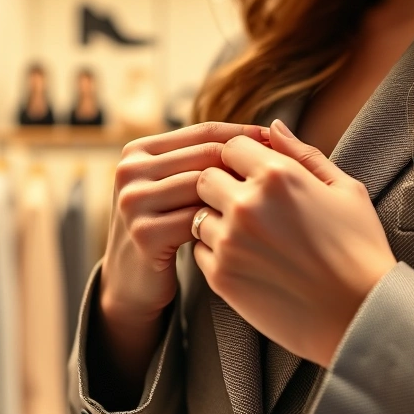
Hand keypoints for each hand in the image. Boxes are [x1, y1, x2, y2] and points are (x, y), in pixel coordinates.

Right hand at [101, 122, 268, 324]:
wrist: (132, 285)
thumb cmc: (167, 230)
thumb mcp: (175, 187)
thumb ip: (206, 158)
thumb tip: (274, 128)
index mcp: (137, 150)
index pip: (204, 132)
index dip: (246, 136)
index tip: (279, 146)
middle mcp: (129, 170)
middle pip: (206, 156)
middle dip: (247, 166)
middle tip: (284, 178)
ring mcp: (134, 202)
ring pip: (205, 185)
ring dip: (239, 195)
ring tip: (270, 204)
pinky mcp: (145, 234)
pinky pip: (199, 219)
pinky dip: (226, 224)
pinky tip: (247, 232)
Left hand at [193, 119, 396, 366]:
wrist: (360, 315)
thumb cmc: (360, 250)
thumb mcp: (345, 190)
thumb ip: (303, 154)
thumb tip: (273, 127)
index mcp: (277, 175)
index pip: (230, 147)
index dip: (241, 159)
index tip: (254, 175)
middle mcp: (246, 204)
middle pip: (205, 178)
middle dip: (222, 186)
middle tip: (250, 206)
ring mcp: (229, 242)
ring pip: (198, 215)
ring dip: (217, 220)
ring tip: (253, 238)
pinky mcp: (221, 277)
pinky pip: (200, 250)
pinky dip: (217, 252)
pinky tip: (250, 261)